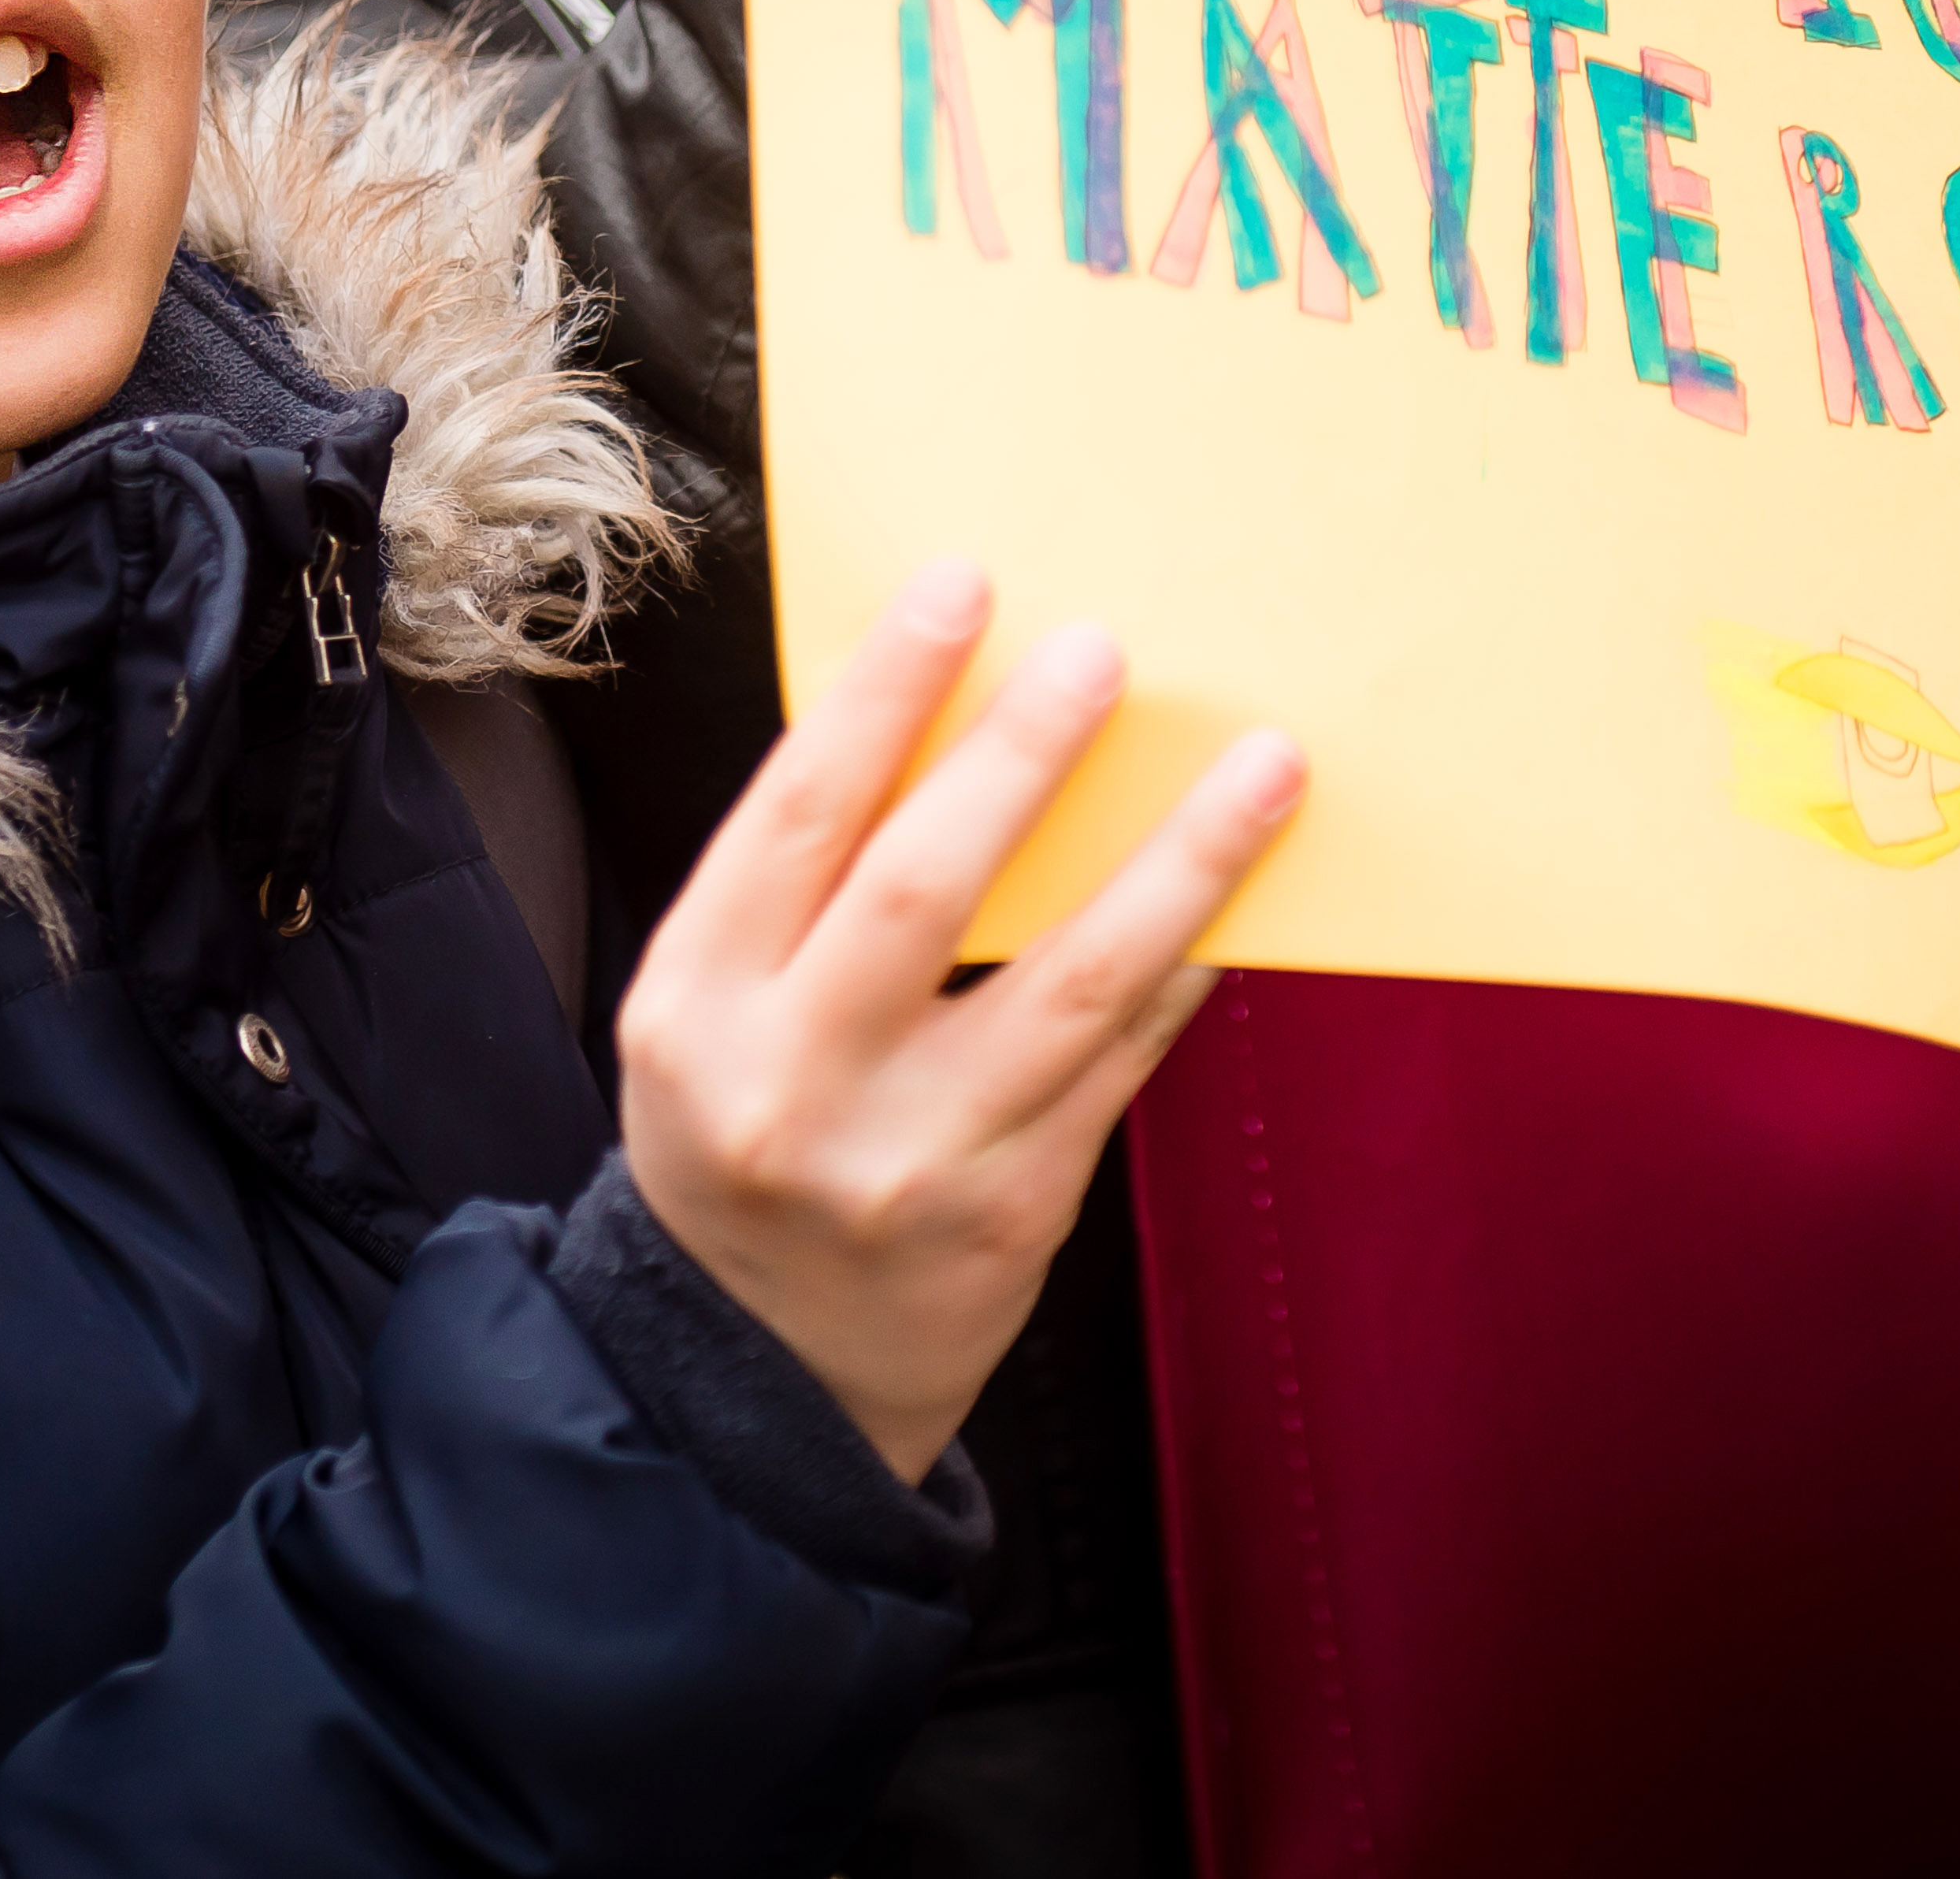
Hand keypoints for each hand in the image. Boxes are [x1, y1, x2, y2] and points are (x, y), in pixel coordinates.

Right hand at [615, 561, 1302, 1481]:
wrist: (760, 1373)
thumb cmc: (744, 1137)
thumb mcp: (710, 1014)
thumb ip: (801, 889)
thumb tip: (946, 713)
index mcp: (698, 1006)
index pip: (797, 817)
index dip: (884, 695)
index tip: (961, 587)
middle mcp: (796, 1084)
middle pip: (924, 888)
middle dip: (1021, 755)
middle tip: (1103, 649)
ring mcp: (914, 1158)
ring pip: (1070, 981)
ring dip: (1178, 860)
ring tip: (1262, 762)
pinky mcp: (1015, 1211)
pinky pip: (1122, 1062)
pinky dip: (1185, 964)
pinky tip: (1240, 891)